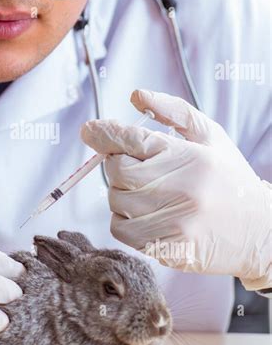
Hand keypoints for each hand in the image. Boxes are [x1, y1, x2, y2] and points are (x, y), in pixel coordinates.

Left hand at [81, 90, 270, 290]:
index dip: (104, 134)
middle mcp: (181, 190)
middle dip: (117, 166)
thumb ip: (172, 112)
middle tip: (135, 167)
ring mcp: (174, 223)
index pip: (132, 141)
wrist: (261, 232)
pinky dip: (125, 220)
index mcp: (190, 157)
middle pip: (117, 173)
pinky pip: (122, 231)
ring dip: (121, 195)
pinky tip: (146, 214)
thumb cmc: (230, 178)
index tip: (90, 130)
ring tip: (147, 193)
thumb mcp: (210, 136)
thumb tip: (135, 96)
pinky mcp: (168, 249)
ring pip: (116, 202)